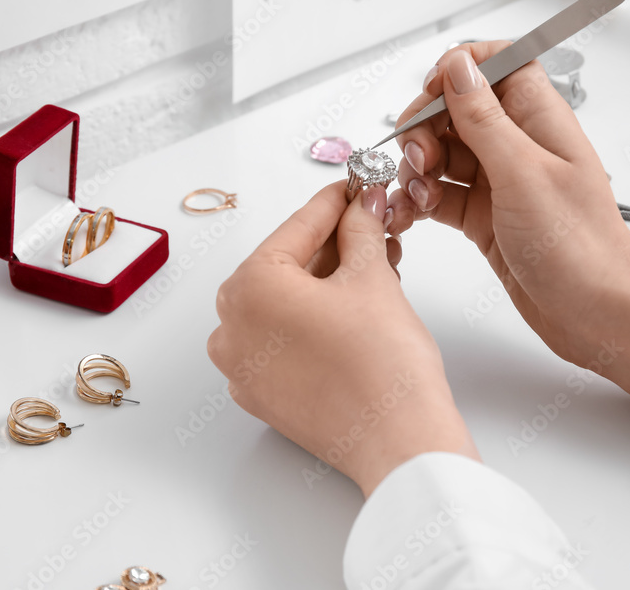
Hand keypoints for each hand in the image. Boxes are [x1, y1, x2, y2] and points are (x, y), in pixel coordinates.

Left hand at [207, 182, 477, 496]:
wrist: (399, 442)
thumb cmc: (382, 365)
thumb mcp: (372, 277)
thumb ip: (360, 230)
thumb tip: (362, 206)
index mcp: (248, 287)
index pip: (298, 228)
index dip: (336, 203)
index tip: (356, 188)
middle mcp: (231, 326)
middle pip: (288, 266)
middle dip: (336, 245)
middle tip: (374, 227)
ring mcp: (241, 366)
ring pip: (286, 304)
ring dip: (328, 282)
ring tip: (376, 268)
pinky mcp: (261, 395)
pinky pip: (282, 340)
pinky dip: (313, 321)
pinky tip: (354, 311)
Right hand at [386, 43, 629, 406]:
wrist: (597, 312)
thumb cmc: (580, 247)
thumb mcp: (523, 173)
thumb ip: (484, 118)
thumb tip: (458, 66)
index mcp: (538, 120)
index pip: (497, 64)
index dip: (459, 69)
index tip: (431, 92)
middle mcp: (518, 146)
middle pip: (456, 110)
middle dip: (425, 128)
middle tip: (421, 158)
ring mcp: (499, 182)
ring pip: (441, 152)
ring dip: (418, 169)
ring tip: (421, 196)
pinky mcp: (483, 217)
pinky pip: (439, 193)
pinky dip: (420, 200)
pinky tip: (414, 213)